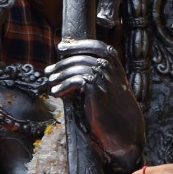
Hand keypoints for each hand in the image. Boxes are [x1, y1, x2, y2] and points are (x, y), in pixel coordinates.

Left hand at [47, 39, 142, 167]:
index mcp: (115, 65)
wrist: (123, 129)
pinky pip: (75, 81)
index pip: (96, 46)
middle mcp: (111, 68)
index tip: (61, 47)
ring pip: (76, 68)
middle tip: (49, 71)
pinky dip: (62, 86)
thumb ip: (94, 74)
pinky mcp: (98, 90)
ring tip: (50, 83)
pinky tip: (56, 93)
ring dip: (60, 75)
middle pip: (82, 57)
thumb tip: (68, 66)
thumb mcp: (106, 86)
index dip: (77, 45)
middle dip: (62, 63)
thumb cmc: (112, 108)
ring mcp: (105, 78)